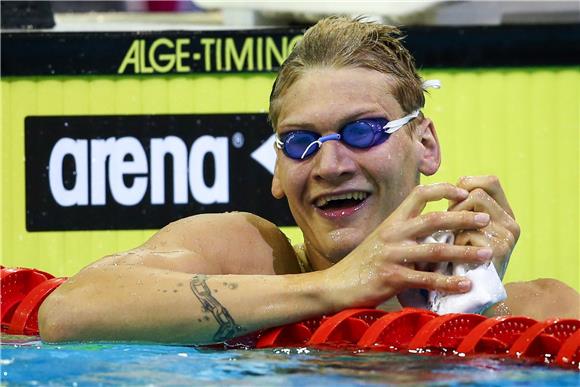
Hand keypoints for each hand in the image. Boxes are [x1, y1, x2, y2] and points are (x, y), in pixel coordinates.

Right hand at [326, 183, 493, 308]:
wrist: (336, 285)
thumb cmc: (361, 264)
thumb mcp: (380, 240)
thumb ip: (403, 233)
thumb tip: (431, 229)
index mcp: (392, 221)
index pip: (419, 194)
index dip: (443, 189)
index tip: (463, 191)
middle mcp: (393, 233)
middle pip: (434, 219)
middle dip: (463, 217)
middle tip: (486, 218)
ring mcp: (393, 255)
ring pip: (436, 249)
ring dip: (464, 251)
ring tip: (487, 253)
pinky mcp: (392, 277)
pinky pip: (426, 279)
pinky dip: (448, 282)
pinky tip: (466, 284)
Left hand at [449, 176, 519, 277]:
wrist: (469, 297)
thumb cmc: (459, 259)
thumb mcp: (463, 229)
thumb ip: (463, 208)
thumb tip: (449, 188)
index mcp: (504, 214)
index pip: (490, 181)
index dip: (467, 184)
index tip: (454, 199)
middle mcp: (511, 223)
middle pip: (476, 193)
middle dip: (456, 207)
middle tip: (451, 228)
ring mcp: (508, 237)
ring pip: (470, 212)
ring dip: (454, 227)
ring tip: (456, 244)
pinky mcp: (499, 251)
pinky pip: (467, 234)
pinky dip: (456, 246)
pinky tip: (459, 260)